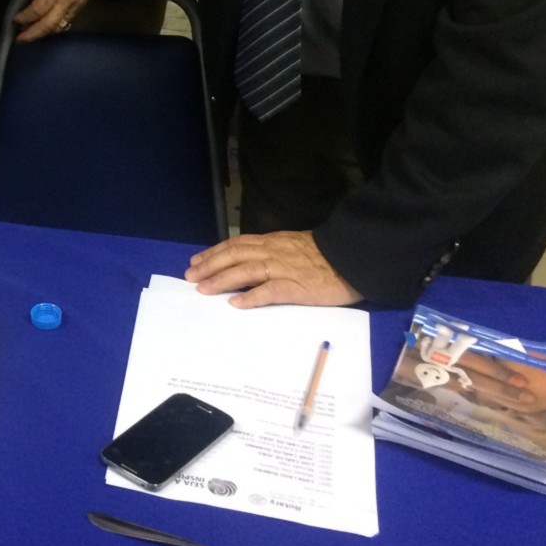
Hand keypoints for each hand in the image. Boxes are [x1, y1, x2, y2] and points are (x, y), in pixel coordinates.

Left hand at [13, 0, 106, 42]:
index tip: (15, 19)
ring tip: (28, 34)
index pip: (39, 7)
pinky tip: (42, 27)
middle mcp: (67, 0)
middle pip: (49, 23)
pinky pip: (64, 22)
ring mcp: (76, 6)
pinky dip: (52, 28)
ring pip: (58, 26)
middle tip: (20, 39)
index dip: (26, 16)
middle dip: (34, 33)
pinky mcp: (80, 9)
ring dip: (42, 33)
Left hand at [184, 230, 362, 307]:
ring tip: (203, 289)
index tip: (196, 261)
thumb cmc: (327, 254)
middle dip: (210, 266)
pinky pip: (269, 291)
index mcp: (273, 242)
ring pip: (246, 271)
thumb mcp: (295, 245)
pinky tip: (235, 303)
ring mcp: (284, 269)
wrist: (354, 258)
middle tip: (190, 276)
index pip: (237, 244)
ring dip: (221, 279)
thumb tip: (250, 259)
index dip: (214, 252)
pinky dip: (251, 297)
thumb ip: (273, 250)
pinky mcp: (296, 287)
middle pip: (234, 256)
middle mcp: (273, 252)